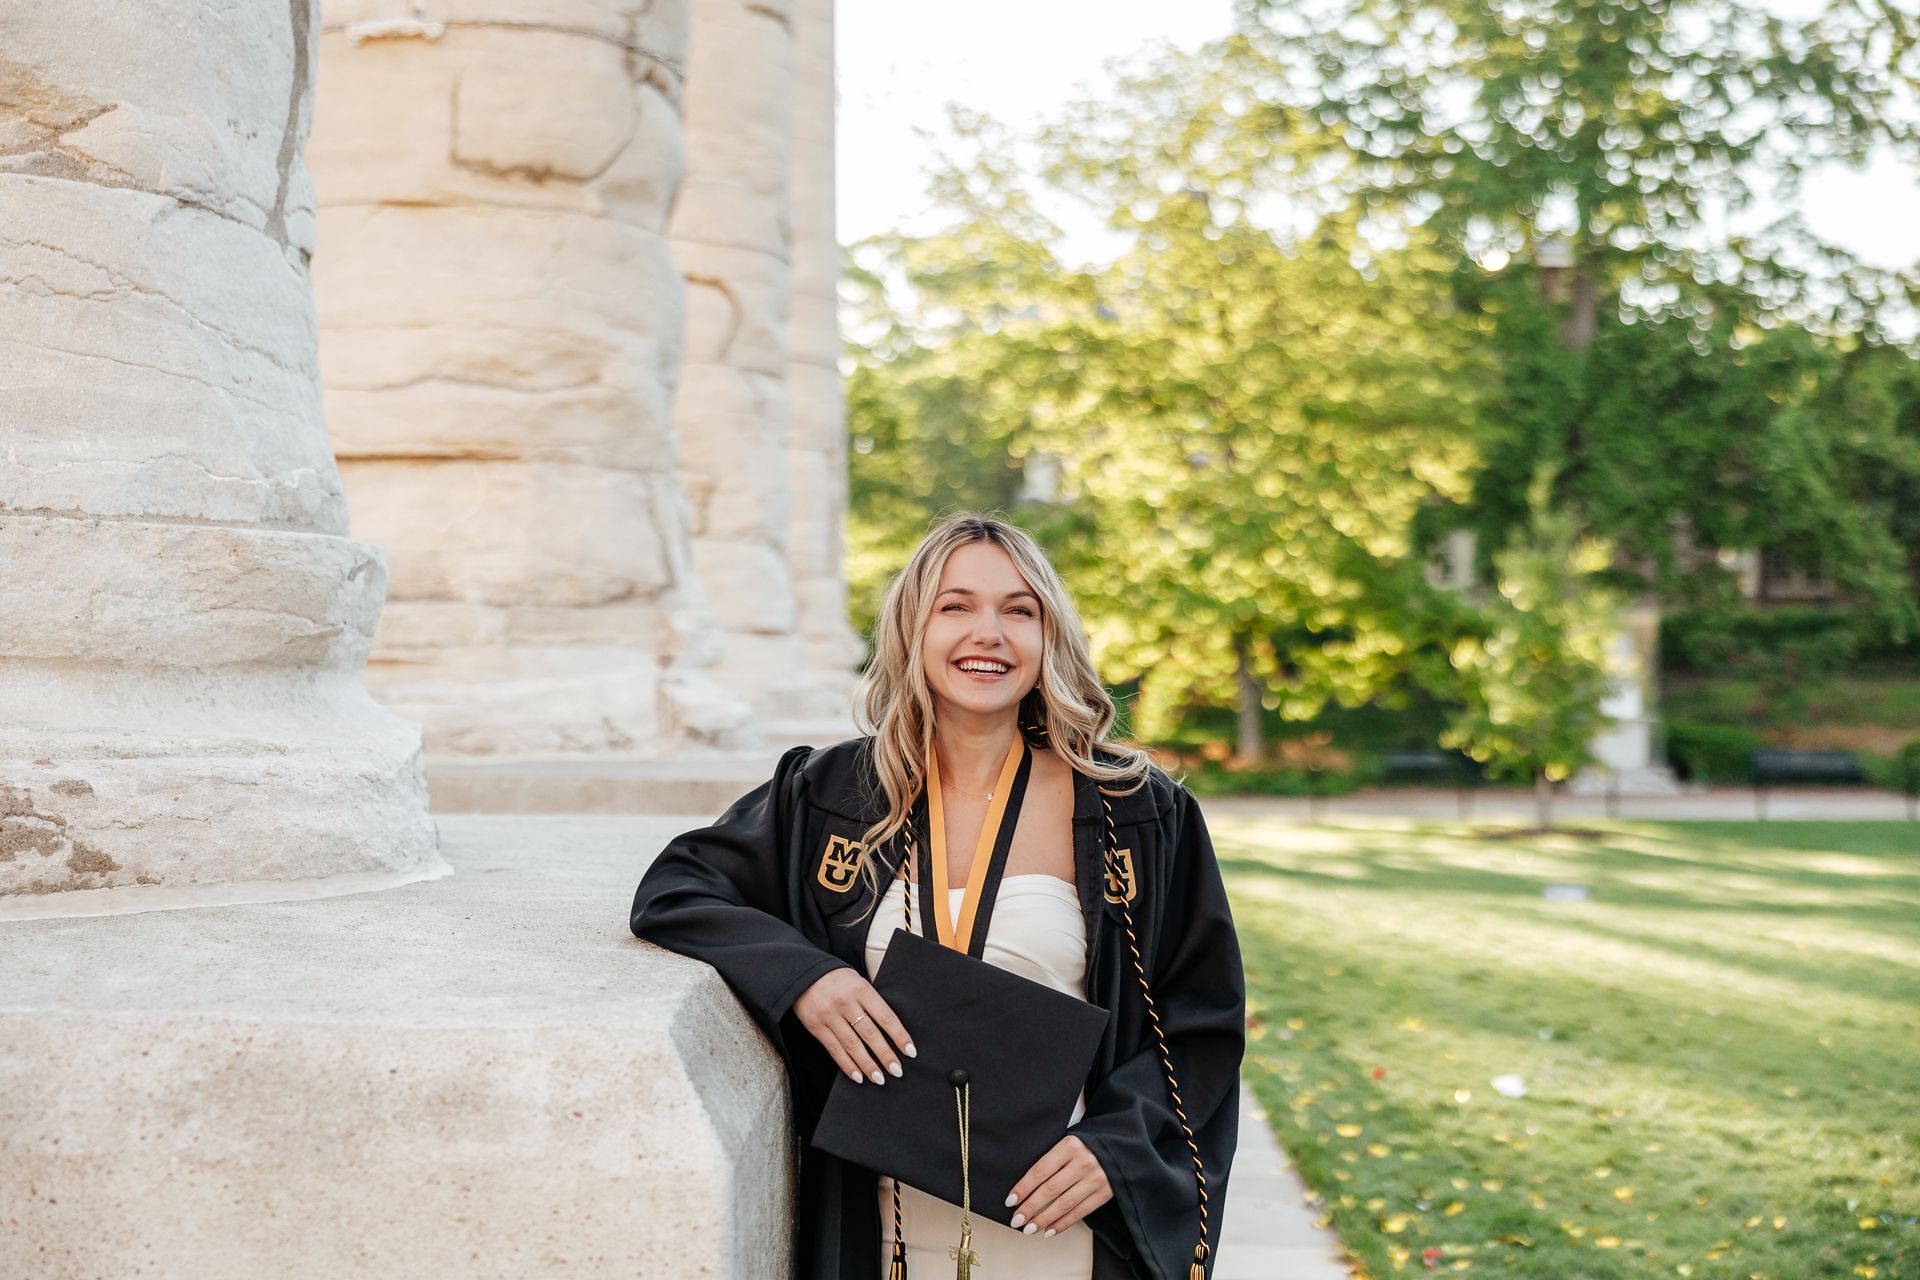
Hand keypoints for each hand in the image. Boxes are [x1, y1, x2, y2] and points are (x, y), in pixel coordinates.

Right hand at [793, 967, 914, 1085]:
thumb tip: (892, 1033)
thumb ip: (872, 1003)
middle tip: (897, 1071)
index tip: (910, 1052)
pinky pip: (834, 1049)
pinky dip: (847, 1065)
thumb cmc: (839, 980)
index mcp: (861, 989)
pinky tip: (858, 1076)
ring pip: (852, 1045)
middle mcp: (845, 1002)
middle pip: (870, 1033)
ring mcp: (829, 1015)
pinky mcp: (816, 1027)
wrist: (804, 974)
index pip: (885, 1017)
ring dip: (867, 1065)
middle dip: (885, 1055)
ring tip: (879, 1079)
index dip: (899, 1036)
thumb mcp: (859, 983)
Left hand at [1005, 1134, 1110, 1235]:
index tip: (1010, 1201)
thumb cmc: (1086, 1145)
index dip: (1024, 1187)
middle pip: (1050, 1189)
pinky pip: (1080, 1212)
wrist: (1121, 1146)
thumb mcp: (1068, 1142)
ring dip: (1044, 1219)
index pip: (1040, 1170)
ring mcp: (1095, 1179)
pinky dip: (1063, 1223)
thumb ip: (1051, 1159)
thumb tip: (1025, 1186)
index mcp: (1070, 1146)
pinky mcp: (1105, 1193)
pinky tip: (1049, 1230)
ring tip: (1029, 1228)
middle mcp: (1083, 1162)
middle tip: (1016, 1220)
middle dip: (1030, 1207)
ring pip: (1064, 1204)